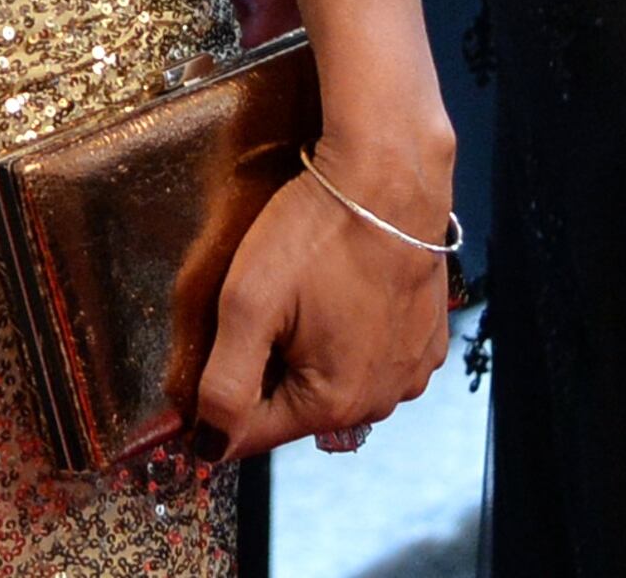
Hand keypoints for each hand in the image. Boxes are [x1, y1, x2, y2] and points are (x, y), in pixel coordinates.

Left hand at [190, 135, 454, 458]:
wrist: (388, 180)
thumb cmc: (313, 236)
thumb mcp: (247, 306)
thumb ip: (224, 384)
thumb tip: (209, 446)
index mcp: (334, 404)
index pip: (251, 433)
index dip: (214, 401)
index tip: (199, 354)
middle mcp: (381, 401)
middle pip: (292, 405)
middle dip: (263, 368)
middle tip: (255, 305)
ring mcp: (410, 371)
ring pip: (331, 379)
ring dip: (304, 350)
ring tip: (297, 291)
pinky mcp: (425, 340)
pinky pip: (369, 355)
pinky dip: (345, 333)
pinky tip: (335, 290)